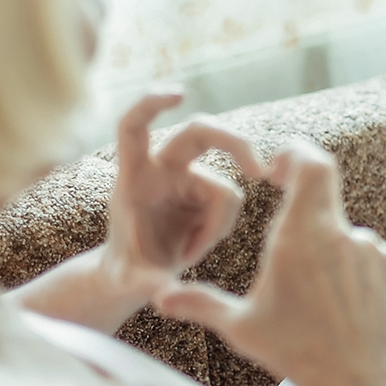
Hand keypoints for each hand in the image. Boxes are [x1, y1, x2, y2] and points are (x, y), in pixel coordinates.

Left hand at [102, 93, 264, 301]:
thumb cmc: (126, 271)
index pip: (135, 126)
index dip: (151, 104)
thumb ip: (145, 282)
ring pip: (226, 187)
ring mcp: (187, 178)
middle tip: (260, 171)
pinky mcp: (206, 193)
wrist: (137, 274)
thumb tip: (161, 292)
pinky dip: (220, 230)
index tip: (180, 93)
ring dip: (217, 226)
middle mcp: (162, 169)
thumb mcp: (130, 281)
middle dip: (235, 143)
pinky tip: (198, 248)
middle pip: (202, 132)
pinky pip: (230, 205)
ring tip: (190, 255)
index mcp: (133, 176)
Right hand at [156, 141, 385, 385]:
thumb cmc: (296, 354)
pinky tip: (334, 297)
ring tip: (306, 284)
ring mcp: (370, 250)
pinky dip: (346, 261)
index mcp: (302, 235)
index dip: (294, 152)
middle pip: (323, 188)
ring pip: (341, 228)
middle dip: (299, 195)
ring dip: (322, 241)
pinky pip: (364, 250)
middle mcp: (341, 233)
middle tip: (282, 204)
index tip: (276, 167)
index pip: (311, 162)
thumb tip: (159, 298)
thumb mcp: (241, 328)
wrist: (359, 385)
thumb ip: (199, 304)